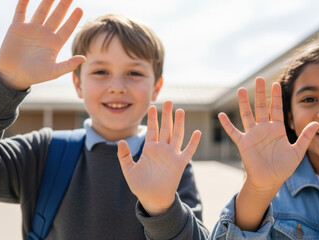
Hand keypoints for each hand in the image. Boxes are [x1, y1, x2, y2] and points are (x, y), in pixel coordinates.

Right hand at [0, 0, 85, 90]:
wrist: (12, 75)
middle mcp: (45, 34)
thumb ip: (68, 65)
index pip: (67, 28)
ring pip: (42, 11)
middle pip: (57, 16)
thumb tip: (83, 58)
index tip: (80, 9)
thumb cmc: (34, 75)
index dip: (73, 19)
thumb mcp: (53, 71)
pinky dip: (24, 3)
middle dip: (63, 6)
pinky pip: (21, 12)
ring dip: (47, 1)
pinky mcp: (17, 28)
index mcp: (55, 43)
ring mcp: (31, 29)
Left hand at [117, 101, 200, 215]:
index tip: (152, 106)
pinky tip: (197, 132)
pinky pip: (188, 151)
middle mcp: (162, 149)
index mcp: (150, 149)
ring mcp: (171, 155)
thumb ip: (124, 156)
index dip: (153, 118)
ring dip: (179, 124)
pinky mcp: (179, 164)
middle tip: (169, 101)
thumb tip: (121, 141)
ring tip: (180, 111)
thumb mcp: (128, 169)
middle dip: (167, 115)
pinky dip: (193, 142)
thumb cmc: (140, 185)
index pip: (152, 129)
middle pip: (165, 128)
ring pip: (177, 135)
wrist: (152, 199)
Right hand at [219, 77, 318, 190]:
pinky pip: (233, 132)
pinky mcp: (243, 143)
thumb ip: (306, 137)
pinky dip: (227, 124)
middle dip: (261, 93)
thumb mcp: (298, 151)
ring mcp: (253, 135)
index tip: (276, 83)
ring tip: (242, 90)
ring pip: (247, 115)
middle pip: (261, 107)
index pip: (276, 109)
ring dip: (244, 103)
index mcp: (277, 129)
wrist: (269, 180)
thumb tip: (317, 123)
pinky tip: (221, 115)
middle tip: (259, 78)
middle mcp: (264, 129)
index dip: (276, 96)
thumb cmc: (284, 168)